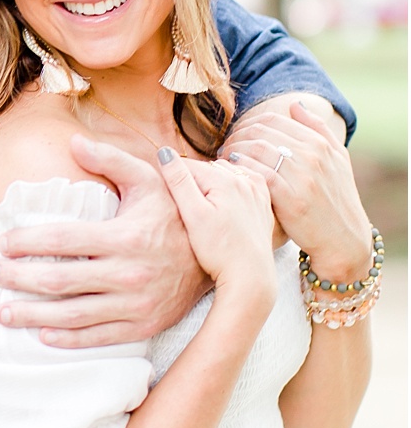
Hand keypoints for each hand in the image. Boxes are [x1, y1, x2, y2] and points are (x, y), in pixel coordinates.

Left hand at [0, 136, 204, 347]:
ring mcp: (137, 304)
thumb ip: (110, 159)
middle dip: (19, 279)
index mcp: (125, 236)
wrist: (223, 258)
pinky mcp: (144, 326)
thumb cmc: (177, 214)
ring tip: (3, 312)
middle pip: (60, 280)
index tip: (1, 243)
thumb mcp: (150, 180)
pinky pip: (99, 337)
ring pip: (73, 314)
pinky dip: (68, 339)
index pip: (63, 239)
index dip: (28, 241)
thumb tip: (73, 141)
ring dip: (33, 314)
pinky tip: (42, 335)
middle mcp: (129, 273)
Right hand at [155, 149, 275, 291]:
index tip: (166, 197)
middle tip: (184, 207)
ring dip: (211, 184)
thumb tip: (164, 152)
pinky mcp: (263, 203)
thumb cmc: (218, 250)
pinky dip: (231, 187)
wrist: (251, 276)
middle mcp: (244, 179)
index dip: (172, 179)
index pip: (187, 165)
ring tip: (203, 208)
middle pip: (206, 169)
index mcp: (224, 179)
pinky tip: (224, 204)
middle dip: (192, 181)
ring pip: (224, 175)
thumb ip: (178, 181)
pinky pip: (243, 183)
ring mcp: (256, 191)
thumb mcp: (192, 215)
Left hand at [222, 102, 371, 282]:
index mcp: (320, 143)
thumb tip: (295, 104)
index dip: (247, 125)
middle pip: (259, 132)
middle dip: (236, 136)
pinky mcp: (291, 198)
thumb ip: (317, 129)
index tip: (236, 136)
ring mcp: (303, 176)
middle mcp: (312, 156)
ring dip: (233, 152)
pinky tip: (230, 175)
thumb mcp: (337, 160)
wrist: (344, 239)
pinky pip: (257, 174)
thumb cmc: (336, 198)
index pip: (272, 120)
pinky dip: (239, 170)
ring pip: (255, 149)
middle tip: (224, 147)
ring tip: (224, 160)